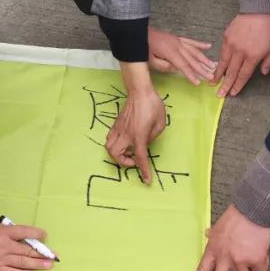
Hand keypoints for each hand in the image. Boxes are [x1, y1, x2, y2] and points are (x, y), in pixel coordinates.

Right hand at [0, 219, 53, 270]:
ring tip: (49, 265)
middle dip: (42, 253)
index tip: (44, 236)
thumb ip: (3, 229)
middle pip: (28, 250)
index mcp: (5, 232)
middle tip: (53, 256)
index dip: (37, 234)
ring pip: (23, 263)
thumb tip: (12, 233)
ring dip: (38, 264)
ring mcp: (2, 259)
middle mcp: (7, 246)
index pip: (25, 232)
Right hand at [106, 63, 165, 182]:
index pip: (140, 157)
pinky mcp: (116, 124)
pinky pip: (110, 139)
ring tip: (128, 152)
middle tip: (135, 160)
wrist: (139, 90)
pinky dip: (115, 145)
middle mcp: (126, 134)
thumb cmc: (152, 104)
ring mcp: (118, 129)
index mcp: (138, 135)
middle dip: (125, 162)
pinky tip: (124, 142)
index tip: (147, 180)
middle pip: (117, 155)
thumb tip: (145, 142)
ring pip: (109, 148)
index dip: (144, 170)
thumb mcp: (160, 123)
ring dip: (117, 155)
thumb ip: (153, 136)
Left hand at [148, 27, 216, 84]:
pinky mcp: (177, 38)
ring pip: (194, 51)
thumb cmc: (143, 48)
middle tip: (211, 76)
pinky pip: (191, 41)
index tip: (198, 82)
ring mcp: (178, 41)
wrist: (140, 33)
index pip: (183, 66)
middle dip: (202, 69)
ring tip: (212, 65)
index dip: (191, 75)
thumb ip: (163, 66)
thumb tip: (176, 69)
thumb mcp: (150, 60)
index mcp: (170, 52)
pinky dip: (200, 44)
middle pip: (192, 59)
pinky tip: (208, 46)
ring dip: (204, 59)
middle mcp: (177, 46)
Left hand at [184, 204, 269, 270]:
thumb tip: (207, 234)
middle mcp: (225, 258)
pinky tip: (261, 252)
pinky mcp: (255, 260)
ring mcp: (240, 261)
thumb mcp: (218, 226)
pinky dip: (262, 265)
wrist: (252, 211)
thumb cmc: (235, 217)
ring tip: (250, 255)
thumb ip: (213, 235)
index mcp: (213, 250)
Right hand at [213, 13, 269, 96]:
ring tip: (212, 83)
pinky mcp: (226, 38)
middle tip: (220, 95)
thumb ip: (269, 61)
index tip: (233, 93)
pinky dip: (219, 62)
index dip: (238, 85)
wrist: (257, 10)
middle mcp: (241, 52)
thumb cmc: (269, 28)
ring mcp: (232, 45)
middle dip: (226, 85)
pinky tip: (216, 68)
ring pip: (224, 64)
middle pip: (232, 72)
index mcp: (253, 56)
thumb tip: (263, 73)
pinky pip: (222, 53)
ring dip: (218, 75)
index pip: (244, 75)